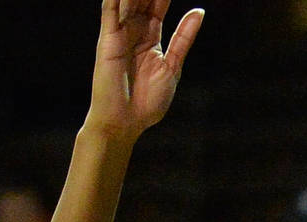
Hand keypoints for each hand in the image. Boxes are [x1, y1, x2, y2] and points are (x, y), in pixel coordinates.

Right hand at [88, 0, 203, 139]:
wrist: (124, 123)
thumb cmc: (147, 102)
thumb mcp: (172, 67)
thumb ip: (183, 38)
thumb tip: (198, 11)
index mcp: (150, 36)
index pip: (158, 2)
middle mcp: (133, 29)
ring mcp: (119, 31)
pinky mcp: (108, 37)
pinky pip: (112, 7)